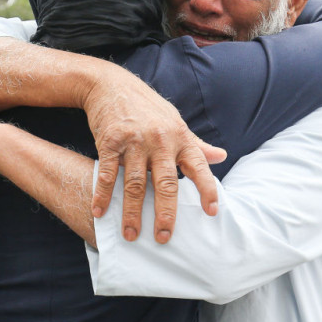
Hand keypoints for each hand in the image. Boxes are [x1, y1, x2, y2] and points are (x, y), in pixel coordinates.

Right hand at [84, 68, 225, 243]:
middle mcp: (160, 140)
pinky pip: (108, 174)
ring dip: (133, 212)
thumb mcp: (175, 121)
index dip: (207, 189)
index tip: (212, 212)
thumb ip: (196, 143)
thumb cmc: (147, 107)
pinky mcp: (110, 141)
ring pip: (136, 183)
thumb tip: (221, 156)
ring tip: (131, 234)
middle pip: (166, 182)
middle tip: (164, 237)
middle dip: (166, 212)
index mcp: (179, 137)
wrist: (111, 84)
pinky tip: (100, 212)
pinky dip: (103, 195)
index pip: (198, 167)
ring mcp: (134, 141)